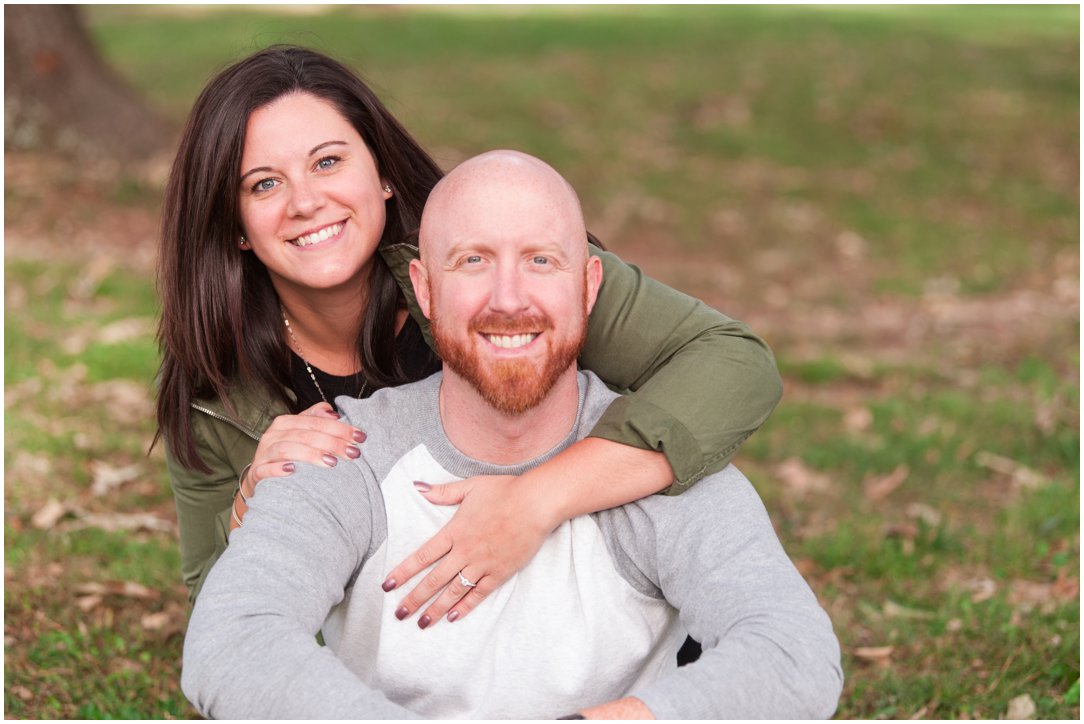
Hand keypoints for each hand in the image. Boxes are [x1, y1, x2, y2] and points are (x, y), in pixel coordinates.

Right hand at [231, 402, 366, 527]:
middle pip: (305, 434)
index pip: (316, 422)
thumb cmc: (288, 455)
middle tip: (353, 453)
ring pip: (287, 449)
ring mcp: (263, 453)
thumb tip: (334, 412)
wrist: (261, 478)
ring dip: (311, 455)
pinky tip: (293, 471)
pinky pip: (265, 469)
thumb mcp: (301, 435)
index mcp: (286, 422)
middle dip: (333, 442)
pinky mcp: (256, 473)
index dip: (340, 428)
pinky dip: (278, 469)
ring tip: (332, 463)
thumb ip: (316, 420)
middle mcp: (273, 435)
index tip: (360, 437)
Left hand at [380, 475, 557, 628]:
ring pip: (454, 591)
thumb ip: (443, 492)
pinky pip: (479, 593)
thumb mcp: (470, 487)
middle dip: (414, 598)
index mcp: (454, 531)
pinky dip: (465, 606)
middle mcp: (465, 551)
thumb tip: (417, 487)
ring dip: (436, 608)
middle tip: (399, 614)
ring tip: (422, 623)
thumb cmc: (504, 491)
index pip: (422, 556)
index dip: (403, 572)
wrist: (536, 503)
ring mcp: (483, 564)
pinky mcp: (500, 572)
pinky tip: (453, 617)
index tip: (387, 586)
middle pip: (434, 580)